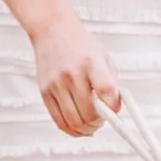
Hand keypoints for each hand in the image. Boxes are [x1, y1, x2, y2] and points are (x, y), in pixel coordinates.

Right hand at [33, 6, 121, 138]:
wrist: (52, 30)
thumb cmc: (81, 45)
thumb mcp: (103, 57)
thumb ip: (112, 83)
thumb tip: (115, 111)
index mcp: (91, 62)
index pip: (106, 92)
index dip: (114, 108)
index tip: (116, 111)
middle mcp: (72, 74)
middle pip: (90, 113)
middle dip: (100, 123)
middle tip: (104, 122)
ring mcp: (56, 84)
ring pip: (74, 122)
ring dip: (87, 130)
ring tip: (92, 126)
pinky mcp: (45, 92)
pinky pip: (59, 121)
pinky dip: (72, 130)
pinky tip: (79, 128)